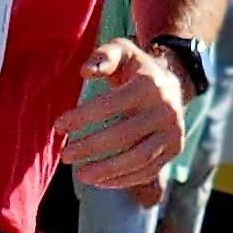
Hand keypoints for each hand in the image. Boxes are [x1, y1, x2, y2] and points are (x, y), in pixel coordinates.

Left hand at [55, 39, 185, 197]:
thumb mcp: (121, 51)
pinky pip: (147, 171)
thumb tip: (85, 71)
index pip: (111, 105)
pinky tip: (100, 180)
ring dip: (107, 171)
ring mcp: (173, 133)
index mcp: (150, 85)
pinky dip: (122, 179)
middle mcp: (166, 110)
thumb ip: (102, 56)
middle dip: (90, 148)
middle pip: (124, 136)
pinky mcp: (174, 150)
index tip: (58, 127)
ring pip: (138, 159)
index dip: (82, 118)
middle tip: (65, 155)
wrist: (173, 83)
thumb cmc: (135, 68)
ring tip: (81, 174)